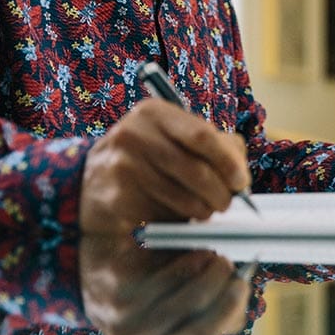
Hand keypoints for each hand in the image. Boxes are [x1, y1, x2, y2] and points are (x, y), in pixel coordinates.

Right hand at [79, 98, 250, 233]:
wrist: (92, 180)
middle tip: (227, 203)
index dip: (228, 162)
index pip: (203, 136)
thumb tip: (240, 172)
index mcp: (154, 112)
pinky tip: (177, 216)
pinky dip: (179, 221)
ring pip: (184, 198)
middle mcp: (134, 133)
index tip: (241, 182)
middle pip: (197, 170)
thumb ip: (212, 145)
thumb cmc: (147, 158)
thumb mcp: (174, 138)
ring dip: (203, 210)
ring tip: (204, 210)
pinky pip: (164, 216)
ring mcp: (122, 165)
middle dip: (221, 192)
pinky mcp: (117, 198)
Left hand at [79, 235, 252, 334]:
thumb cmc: (146, 294)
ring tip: (213, 255)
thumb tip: (237, 311)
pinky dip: (185, 255)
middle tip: (230, 265)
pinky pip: (164, 266)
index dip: (227, 309)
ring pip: (181, 285)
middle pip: (193, 310)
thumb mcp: (173, 315)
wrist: (95, 275)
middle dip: (220, 284)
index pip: (200, 334)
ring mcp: (122, 312)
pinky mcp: (116, 282)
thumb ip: (207, 316)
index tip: (241, 285)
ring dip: (206, 265)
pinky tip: (193, 249)